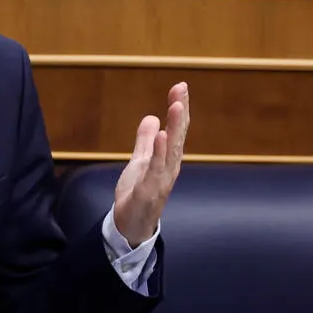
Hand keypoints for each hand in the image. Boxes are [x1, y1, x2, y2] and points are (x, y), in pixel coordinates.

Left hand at [112, 82, 189, 246]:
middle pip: (178, 136)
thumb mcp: (139, 161)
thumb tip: (152, 118)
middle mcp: (169, 167)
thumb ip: (145, 141)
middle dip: (180, 112)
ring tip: (176, 106)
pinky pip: (157, 170)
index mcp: (167, 159)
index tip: (180, 86)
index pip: (176, 129)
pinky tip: (164, 137)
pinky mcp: (151, 191)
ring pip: (171, 151)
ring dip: (175, 127)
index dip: (178, 108)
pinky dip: (161, 153)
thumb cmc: (138, 194)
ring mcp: (162, 179)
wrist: (130, 225)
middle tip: (182, 89)